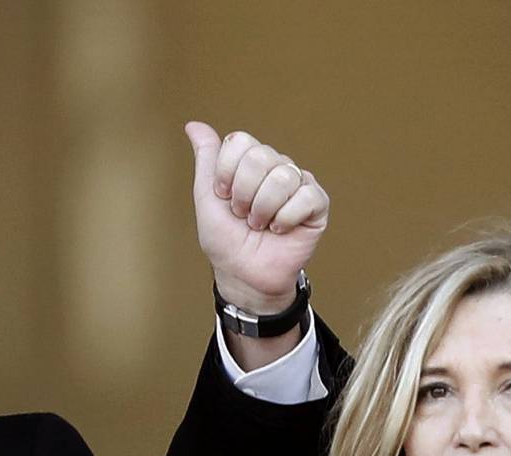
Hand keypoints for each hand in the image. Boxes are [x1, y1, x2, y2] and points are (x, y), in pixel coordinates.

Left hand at [186, 122, 328, 314]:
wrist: (242, 274)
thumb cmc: (225, 240)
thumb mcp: (207, 197)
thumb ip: (206, 159)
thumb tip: (193, 125)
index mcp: (251, 162)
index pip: (240, 142)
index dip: (226, 173)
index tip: (223, 196)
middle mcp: (276, 167)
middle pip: (260, 157)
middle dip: (243, 194)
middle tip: (243, 215)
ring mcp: (299, 183)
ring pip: (282, 177)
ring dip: (262, 210)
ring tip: (260, 225)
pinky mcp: (317, 203)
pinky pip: (305, 197)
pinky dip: (285, 219)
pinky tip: (280, 230)